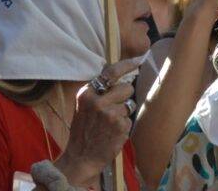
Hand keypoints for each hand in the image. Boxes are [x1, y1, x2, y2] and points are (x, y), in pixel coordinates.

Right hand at [54, 58, 140, 186]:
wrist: (81, 157)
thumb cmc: (83, 132)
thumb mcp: (83, 107)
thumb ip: (97, 93)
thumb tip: (116, 78)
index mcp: (86, 93)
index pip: (110, 72)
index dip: (126, 65)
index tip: (137, 61)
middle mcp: (97, 100)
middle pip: (126, 88)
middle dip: (124, 98)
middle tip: (113, 110)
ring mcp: (109, 113)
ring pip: (129, 106)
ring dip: (122, 115)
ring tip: (108, 125)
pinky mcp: (119, 125)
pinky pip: (129, 121)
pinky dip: (123, 128)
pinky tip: (112, 134)